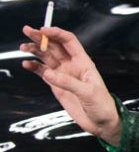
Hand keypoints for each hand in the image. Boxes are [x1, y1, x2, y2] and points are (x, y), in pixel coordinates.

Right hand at [20, 25, 121, 146]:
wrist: (101, 122)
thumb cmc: (102, 105)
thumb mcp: (88, 92)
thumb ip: (68, 82)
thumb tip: (48, 73)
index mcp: (84, 62)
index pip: (69, 41)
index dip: (56, 33)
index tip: (43, 30)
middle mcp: (72, 65)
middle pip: (54, 46)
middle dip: (41, 37)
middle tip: (27, 31)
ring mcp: (63, 74)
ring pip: (46, 57)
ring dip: (35, 50)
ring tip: (23, 47)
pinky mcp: (56, 85)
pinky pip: (42, 72)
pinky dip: (34, 67)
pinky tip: (26, 63)